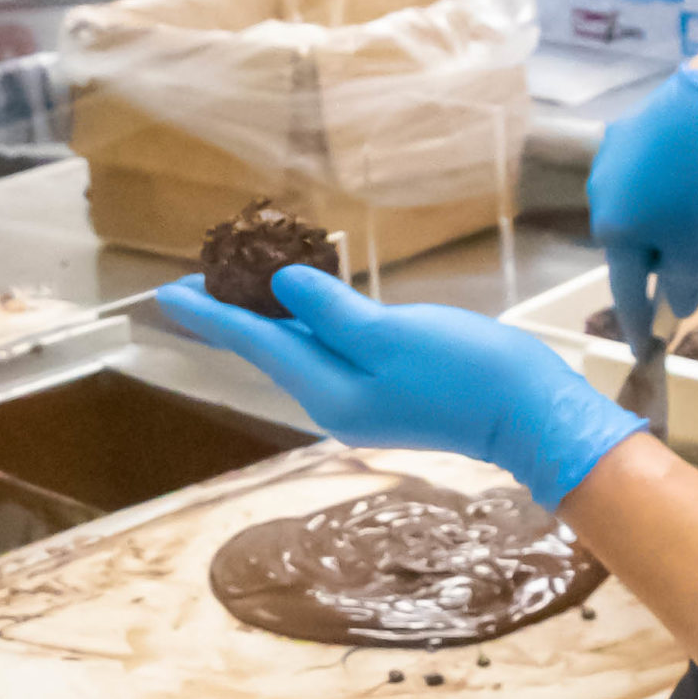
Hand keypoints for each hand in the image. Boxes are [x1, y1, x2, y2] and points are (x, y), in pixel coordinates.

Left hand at [156, 265, 643, 512]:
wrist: (529, 415)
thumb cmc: (465, 371)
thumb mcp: (391, 334)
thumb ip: (330, 313)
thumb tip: (280, 288)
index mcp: (328, 391)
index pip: (255, 344)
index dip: (212, 314)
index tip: (168, 292)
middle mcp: (335, 404)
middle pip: (271, 352)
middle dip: (234, 317)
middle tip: (198, 283)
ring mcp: (362, 404)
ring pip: (300, 354)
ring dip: (269, 322)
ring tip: (240, 291)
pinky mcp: (389, 395)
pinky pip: (331, 356)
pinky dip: (309, 329)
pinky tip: (305, 312)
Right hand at [587, 67, 697, 357]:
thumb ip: (683, 284)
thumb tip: (675, 307)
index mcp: (612, 229)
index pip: (624, 289)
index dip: (638, 322)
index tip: (643, 349)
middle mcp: (600, 195)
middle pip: (636, 246)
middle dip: (673, 259)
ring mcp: (611, 160)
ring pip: (643, 210)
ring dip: (676, 224)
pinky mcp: (628, 132)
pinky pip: (646, 178)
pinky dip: (671, 193)